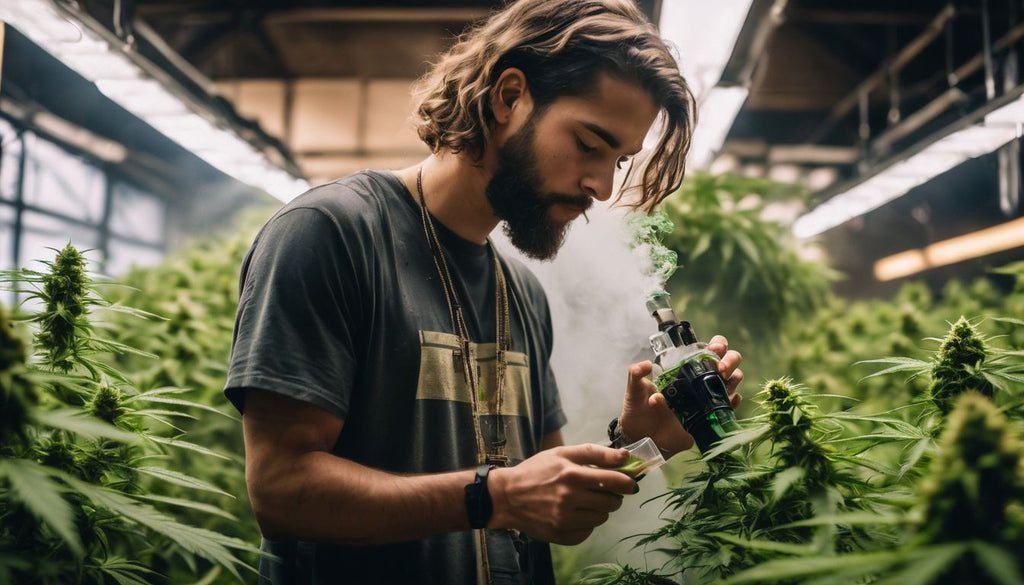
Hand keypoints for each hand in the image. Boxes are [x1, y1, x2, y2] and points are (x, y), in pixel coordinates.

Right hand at [488, 444, 636, 544]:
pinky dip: (585, 524)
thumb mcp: (562, 453)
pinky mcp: (559, 534)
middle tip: (601, 491)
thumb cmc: (536, 470)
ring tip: (585, 501)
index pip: (614, 481)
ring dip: (598, 510)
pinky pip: (587, 533)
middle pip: (611, 503)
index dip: (627, 483)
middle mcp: (569, 498)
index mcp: (572, 475)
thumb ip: (595, 453)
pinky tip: (574, 514)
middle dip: (612, 496)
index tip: (629, 483)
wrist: (506, 496)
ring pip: (601, 518)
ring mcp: (564, 519)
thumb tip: (625, 455)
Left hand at [619, 335, 742, 457]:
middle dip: (730, 360)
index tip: (713, 349)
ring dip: (734, 379)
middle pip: (729, 362)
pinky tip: (729, 401)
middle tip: (719, 368)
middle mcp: (701, 380)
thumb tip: (646, 365)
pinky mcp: (710, 417)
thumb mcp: (634, 388)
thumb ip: (635, 373)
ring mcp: (709, 398)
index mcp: (686, 368)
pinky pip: (728, 408)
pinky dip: (732, 403)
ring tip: (723, 381)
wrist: (642, 435)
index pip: (710, 349)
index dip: (718, 345)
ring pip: (733, 382)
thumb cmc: (640, 408)